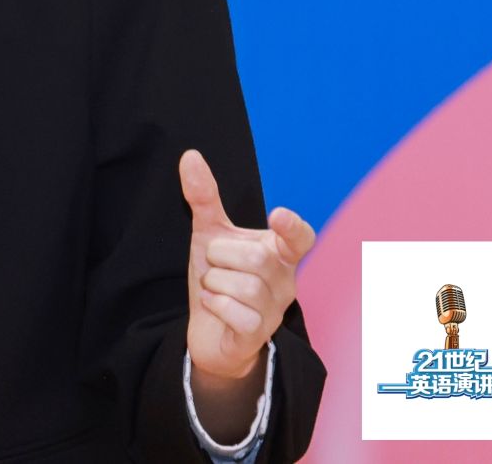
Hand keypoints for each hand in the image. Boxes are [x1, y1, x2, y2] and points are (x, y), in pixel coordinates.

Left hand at [181, 148, 315, 390]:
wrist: (208, 331)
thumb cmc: (218, 278)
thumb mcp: (208, 234)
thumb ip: (204, 197)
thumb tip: (190, 156)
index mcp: (278, 253)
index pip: (301, 238)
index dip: (293, 227)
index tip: (278, 214)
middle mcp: (284, 281)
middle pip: (258, 257)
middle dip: (222, 255)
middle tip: (214, 264)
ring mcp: (274, 311)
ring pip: (248, 287)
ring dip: (216, 282)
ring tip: (213, 286)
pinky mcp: (258, 336)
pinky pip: (241, 316)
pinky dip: (217, 306)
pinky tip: (213, 306)